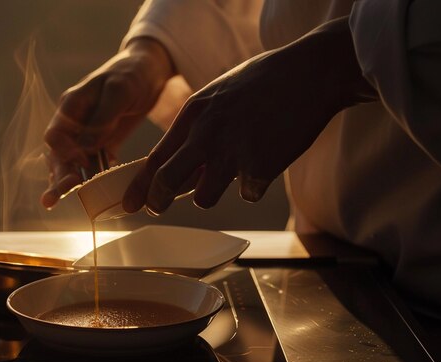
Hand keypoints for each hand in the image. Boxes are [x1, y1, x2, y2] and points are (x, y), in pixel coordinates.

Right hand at [41, 38, 174, 207]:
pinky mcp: (101, 142)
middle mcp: (74, 121)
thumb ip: (103, 117)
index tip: (83, 162)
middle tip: (53, 198)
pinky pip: (92, 163)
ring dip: (66, 181)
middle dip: (57, 175)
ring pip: (71, 162)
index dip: (64, 153)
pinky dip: (92, 177)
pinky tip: (95, 191)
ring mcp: (86, 133)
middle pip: (58, 153)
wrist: (148, 71)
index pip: (55, 135)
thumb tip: (86, 146)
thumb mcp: (120, 90)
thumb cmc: (132, 74)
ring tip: (55, 201)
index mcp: (72, 105)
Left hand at [123, 17, 375, 214]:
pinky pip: (247, 194)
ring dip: (213, 193)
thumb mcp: (219, 97)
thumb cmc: (263, 83)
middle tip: (157, 209)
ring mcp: (232, 151)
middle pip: (167, 182)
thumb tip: (185, 170)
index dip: (139, 186)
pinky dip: (255, 185)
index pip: (156, 157)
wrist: (311, 72)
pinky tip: (268, 159)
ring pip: (204, 199)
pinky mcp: (260, 167)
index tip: (129, 204)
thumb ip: (198, 130)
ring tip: (233, 172)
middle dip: (158, 201)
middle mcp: (207, 133)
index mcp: (194, 113)